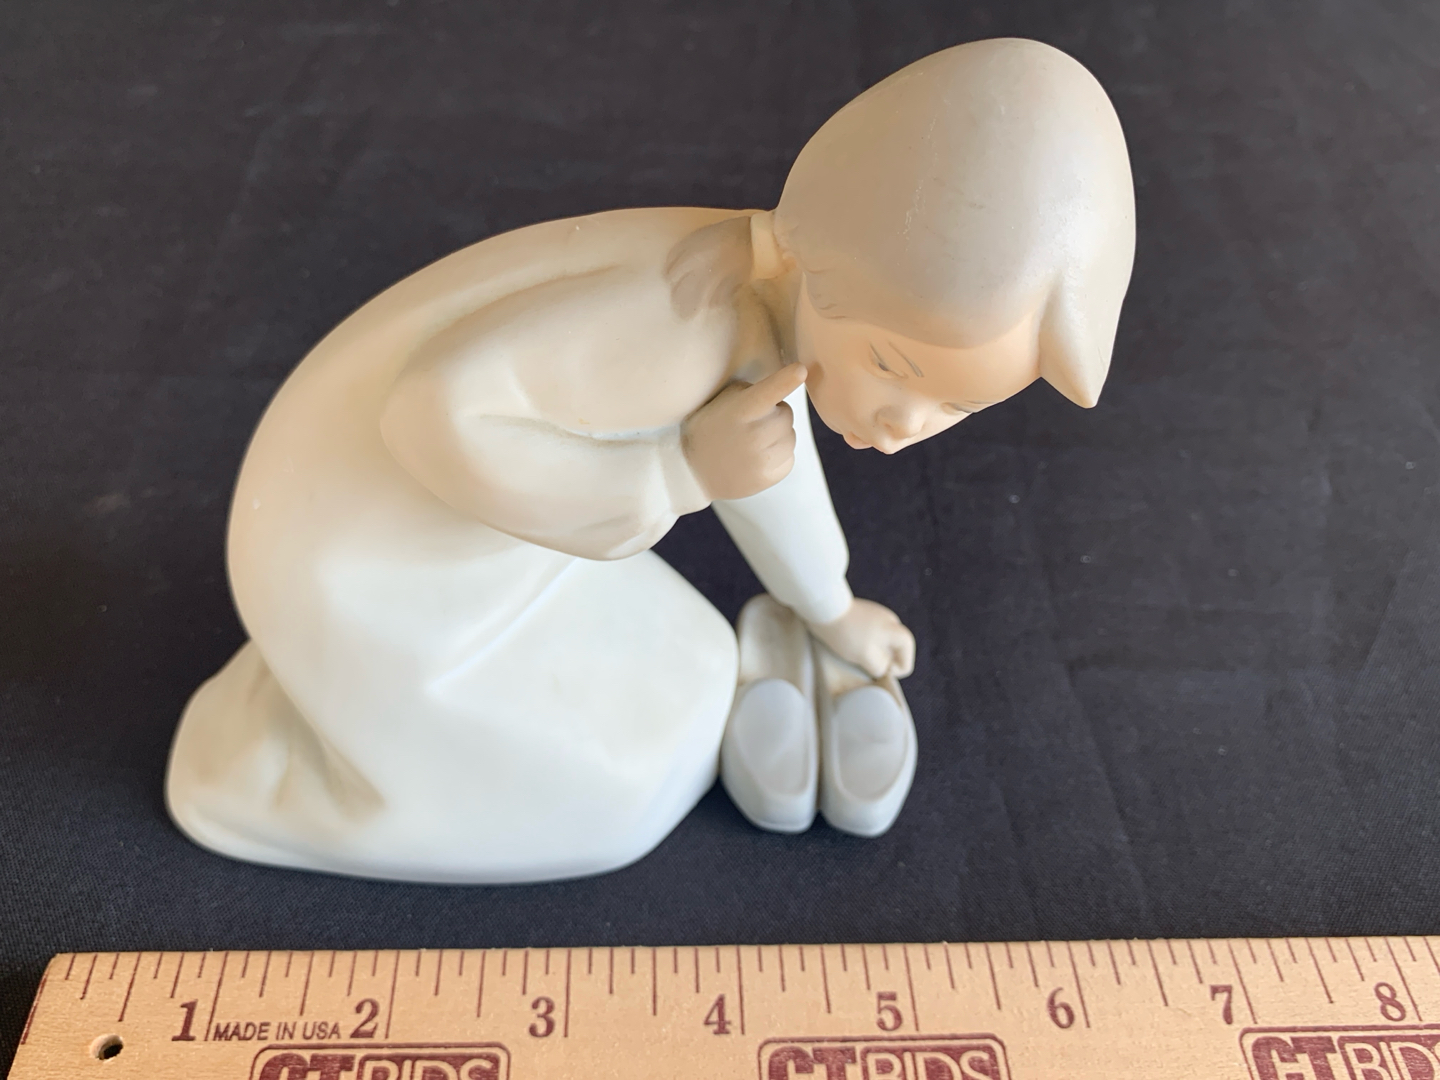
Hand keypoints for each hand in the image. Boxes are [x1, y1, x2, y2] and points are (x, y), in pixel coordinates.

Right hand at [682, 363, 806, 500]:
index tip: (801, 370)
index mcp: (740, 411)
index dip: (787, 379)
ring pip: (791, 436)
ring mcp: (761, 460)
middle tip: (754, 421)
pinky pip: (789, 458)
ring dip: (778, 435)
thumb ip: (749, 392)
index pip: (770, 391)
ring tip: (753, 441)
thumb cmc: (708, 428)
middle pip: (787, 414)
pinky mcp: (768, 478)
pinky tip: (757, 457)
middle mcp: (753, 435)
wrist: (691, 472)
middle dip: (775, 414)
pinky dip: (778, 455)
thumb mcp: (719, 401)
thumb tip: (780, 388)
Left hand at [808, 598, 915, 679]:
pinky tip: (847, 644)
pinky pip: (868, 633)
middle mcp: (888, 619)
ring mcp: (874, 614)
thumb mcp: (865, 656)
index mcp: (894, 629)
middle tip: (866, 666)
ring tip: (854, 655)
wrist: (823, 607)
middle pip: (894, 647)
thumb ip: (880, 667)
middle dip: (883, 660)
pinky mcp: (860, 613)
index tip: (880, 670)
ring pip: (880, 641)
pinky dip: (861, 642)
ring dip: (871, 651)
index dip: (897, 668)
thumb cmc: (845, 633)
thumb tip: (884, 670)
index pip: (907, 654)